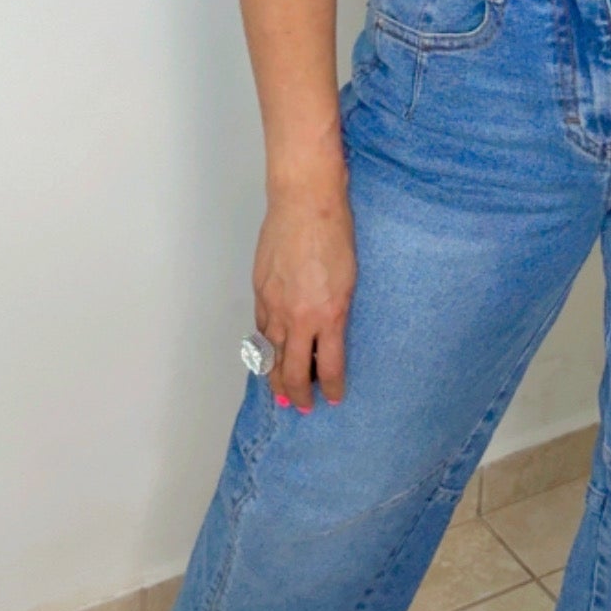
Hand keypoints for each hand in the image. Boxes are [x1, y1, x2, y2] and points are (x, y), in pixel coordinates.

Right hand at [252, 179, 356, 411]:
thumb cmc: (335, 234)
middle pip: (293, 370)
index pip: (329, 367)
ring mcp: (274, 304)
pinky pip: (260, 329)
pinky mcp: (260, 291)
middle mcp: (298, 316)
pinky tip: (268, 353)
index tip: (333, 399)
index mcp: (329, 315)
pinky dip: (264, 346)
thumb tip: (329, 337)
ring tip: (280, 391)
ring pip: (270, 353)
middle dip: (299, 393)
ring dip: (275, 376)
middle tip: (303, 407)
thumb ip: (337, 313)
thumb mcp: (350, 280)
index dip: (331, 388)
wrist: (305, 203)